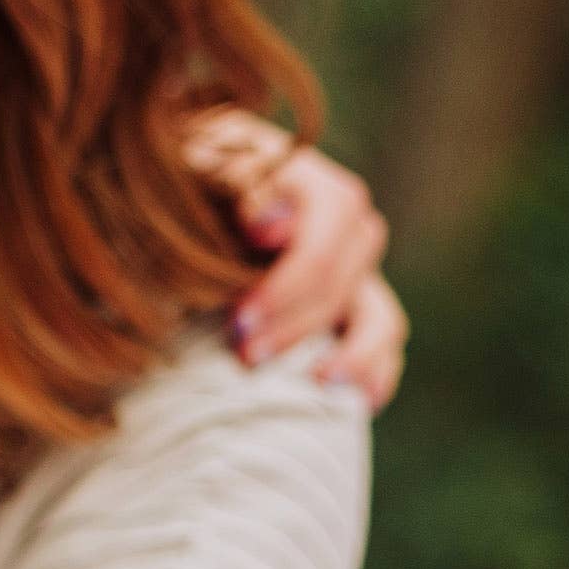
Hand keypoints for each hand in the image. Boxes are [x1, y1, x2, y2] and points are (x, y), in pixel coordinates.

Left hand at [184, 116, 406, 408]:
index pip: (325, 239)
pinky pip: (383, 337)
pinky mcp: (354, 299)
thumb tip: (270, 227)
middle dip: (297, 324)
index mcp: (313, 184)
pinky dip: (375, 369)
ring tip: (314, 385)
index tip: (239, 319)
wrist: (190, 188)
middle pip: (344, 280)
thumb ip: (239, 188)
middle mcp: (346, 222)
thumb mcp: (200, 168)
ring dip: (351, 354)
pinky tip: (358, 401)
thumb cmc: (185, 177)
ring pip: (379, 314)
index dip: (289, 286)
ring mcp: (354, 264)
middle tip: (244, 355)